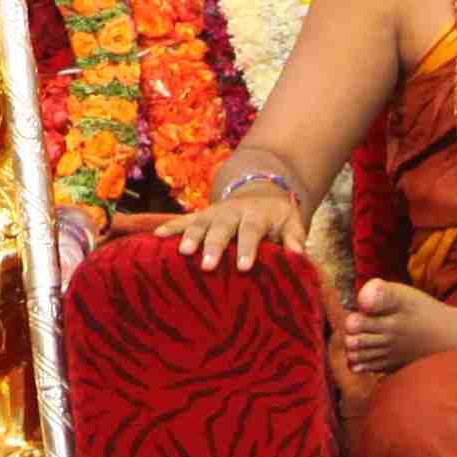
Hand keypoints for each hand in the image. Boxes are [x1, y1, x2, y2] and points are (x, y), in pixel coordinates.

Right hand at [158, 177, 313, 272]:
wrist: (259, 190)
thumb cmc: (277, 216)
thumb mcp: (291, 222)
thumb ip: (295, 238)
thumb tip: (299, 255)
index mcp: (256, 215)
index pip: (251, 231)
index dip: (247, 248)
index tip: (243, 266)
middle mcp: (232, 212)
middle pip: (222, 228)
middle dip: (214, 246)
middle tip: (207, 265)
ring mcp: (214, 213)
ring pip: (199, 223)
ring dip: (189, 237)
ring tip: (181, 252)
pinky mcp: (201, 215)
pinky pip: (183, 220)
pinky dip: (170, 227)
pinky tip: (156, 237)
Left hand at [337, 277, 454, 380]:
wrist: (448, 336)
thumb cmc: (424, 312)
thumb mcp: (406, 296)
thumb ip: (382, 294)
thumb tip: (361, 299)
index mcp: (387, 322)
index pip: (353, 324)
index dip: (352, 317)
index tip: (362, 314)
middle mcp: (386, 342)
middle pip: (352, 342)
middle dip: (349, 333)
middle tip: (359, 327)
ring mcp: (388, 357)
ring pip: (356, 357)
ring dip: (353, 348)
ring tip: (360, 339)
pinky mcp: (392, 366)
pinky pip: (367, 368)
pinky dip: (359, 362)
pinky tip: (363, 353)